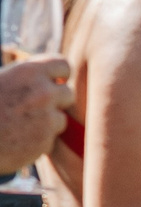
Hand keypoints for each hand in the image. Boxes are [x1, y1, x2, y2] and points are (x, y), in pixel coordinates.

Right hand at [0, 57, 72, 175]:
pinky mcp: (44, 141)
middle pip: (68, 94)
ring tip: (18, 125)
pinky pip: (49, 139)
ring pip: (60, 119)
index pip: (63, 65)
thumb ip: (25, 77)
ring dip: (46, 123)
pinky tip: (15, 139)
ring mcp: (46, 118)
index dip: (58, 75)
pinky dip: (37, 141)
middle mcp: (42, 92)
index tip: (52, 82)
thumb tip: (53, 77)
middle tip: (32, 108)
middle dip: (54, 101)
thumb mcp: (1, 81)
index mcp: (28, 71)